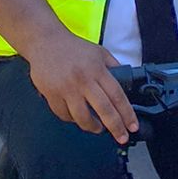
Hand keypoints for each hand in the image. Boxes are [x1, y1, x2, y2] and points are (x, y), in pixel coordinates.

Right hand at [23, 29, 137, 143]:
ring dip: (93, 127)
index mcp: (97, 69)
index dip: (127, 114)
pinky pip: (64, 115)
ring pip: (82, 117)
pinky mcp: (51, 94)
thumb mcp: (99, 52)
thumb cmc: (73, 47)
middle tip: (121, 137)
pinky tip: (77, 117)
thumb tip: (126, 82)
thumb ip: (113, 67)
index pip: (117, 95)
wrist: (45, 41)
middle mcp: (83, 79)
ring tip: (97, 127)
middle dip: (116, 127)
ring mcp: (66, 88)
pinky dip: (72, 119)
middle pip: (104, 110)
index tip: (132, 126)